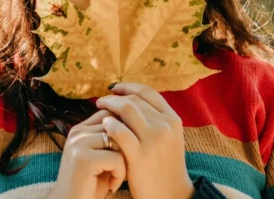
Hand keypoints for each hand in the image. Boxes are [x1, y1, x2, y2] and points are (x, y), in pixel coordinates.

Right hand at [49, 109, 126, 198]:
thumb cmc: (91, 185)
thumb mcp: (101, 157)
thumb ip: (111, 139)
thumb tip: (134, 122)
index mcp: (80, 129)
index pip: (110, 115)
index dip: (123, 132)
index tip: (121, 155)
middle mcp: (77, 132)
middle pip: (117, 126)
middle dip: (126, 148)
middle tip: (119, 169)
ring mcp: (78, 144)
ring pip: (119, 141)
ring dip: (124, 163)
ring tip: (116, 177)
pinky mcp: (83, 159)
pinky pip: (116, 158)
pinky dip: (120, 175)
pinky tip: (112, 186)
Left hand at [95, 82, 194, 198]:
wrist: (171, 195)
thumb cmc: (165, 167)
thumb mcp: (169, 138)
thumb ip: (156, 120)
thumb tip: (133, 99)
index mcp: (173, 119)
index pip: (148, 92)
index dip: (129, 86)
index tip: (116, 88)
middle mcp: (165, 125)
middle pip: (135, 99)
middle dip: (116, 97)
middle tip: (103, 100)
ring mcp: (153, 139)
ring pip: (126, 109)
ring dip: (109, 105)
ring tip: (99, 108)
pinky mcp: (140, 155)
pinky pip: (119, 131)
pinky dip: (109, 124)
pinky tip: (104, 125)